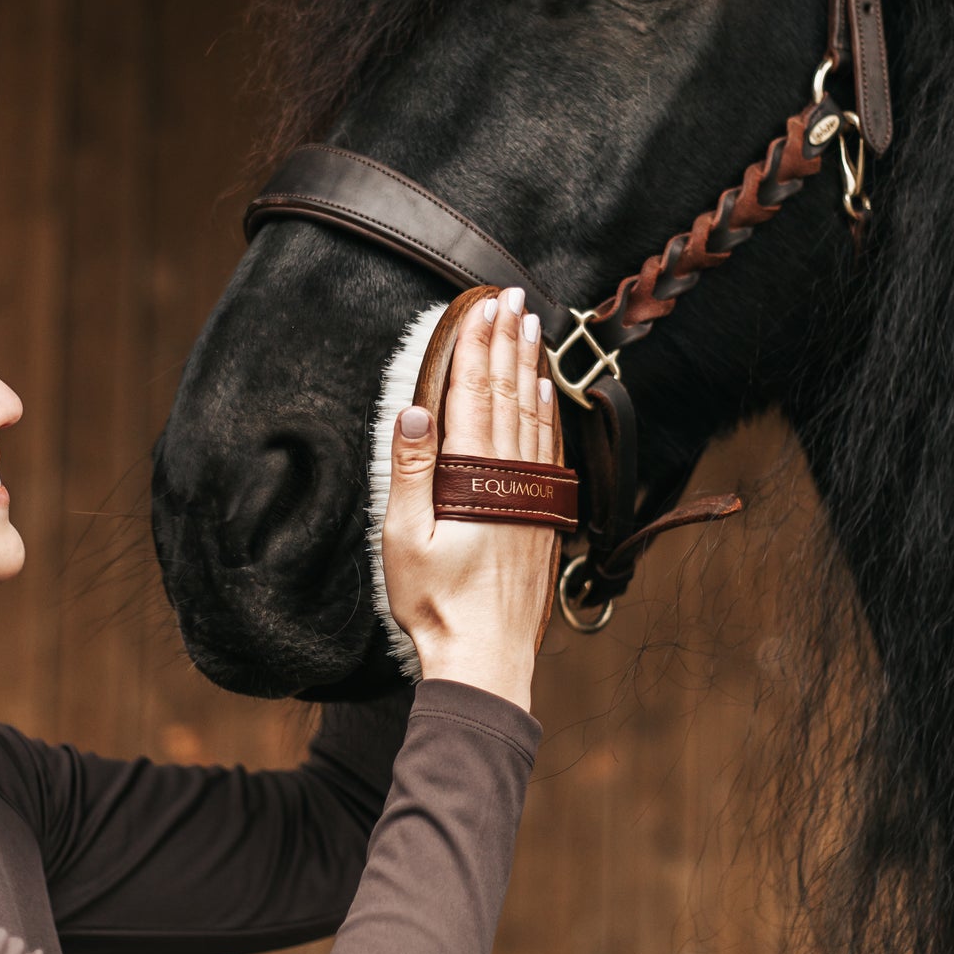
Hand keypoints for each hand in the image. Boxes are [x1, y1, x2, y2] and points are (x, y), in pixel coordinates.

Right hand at [380, 287, 561, 711]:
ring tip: (531, 326)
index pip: (474, 395)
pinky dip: (545, 410)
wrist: (487, 655)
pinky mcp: (544, 512)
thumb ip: (410, 472)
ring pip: (533, 414)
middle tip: (511, 298)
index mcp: (472, 478)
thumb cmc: (435, 604)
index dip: (476, 347)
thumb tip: (412, 413)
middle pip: (508, 394)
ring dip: (529, 367)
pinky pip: (548, 446)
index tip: (481, 307)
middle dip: (507, 342)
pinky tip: (543, 389)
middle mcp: (511, 478)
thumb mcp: (404, 539)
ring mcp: (533, 494)